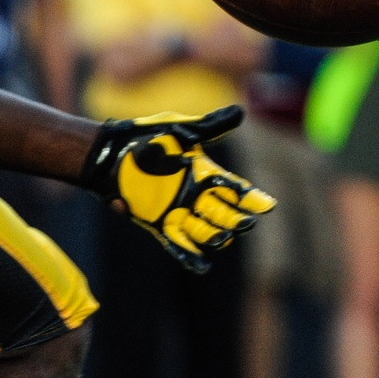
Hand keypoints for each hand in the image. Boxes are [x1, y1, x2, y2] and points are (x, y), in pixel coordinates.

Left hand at [79, 106, 275, 273]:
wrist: (110, 155)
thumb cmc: (146, 137)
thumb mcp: (181, 129)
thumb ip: (210, 126)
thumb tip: (240, 112)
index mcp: (205, 173)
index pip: (235, 188)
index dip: (251, 198)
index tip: (267, 206)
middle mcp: (196, 196)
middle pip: (224, 213)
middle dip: (236, 219)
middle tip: (245, 224)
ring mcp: (178, 212)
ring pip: (204, 230)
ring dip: (214, 236)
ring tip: (221, 239)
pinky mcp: (159, 224)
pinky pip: (178, 244)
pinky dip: (189, 255)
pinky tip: (203, 265)